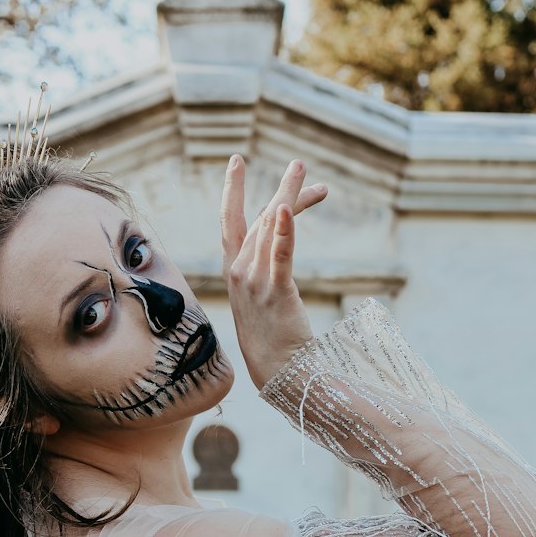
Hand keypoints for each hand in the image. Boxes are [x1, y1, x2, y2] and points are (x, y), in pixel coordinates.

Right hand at [220, 156, 327, 389]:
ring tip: (303, 171)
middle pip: (258, 219)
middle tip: (298, 162)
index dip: (232, 190)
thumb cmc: (273, 344)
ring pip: (270, 228)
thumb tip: (273, 262)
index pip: (232, 223)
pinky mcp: (276, 293)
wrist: (275, 375)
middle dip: (280, 189)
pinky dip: (283, 230)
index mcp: (234, 274)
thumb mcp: (262, 303)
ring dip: (289, 196)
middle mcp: (239, 273)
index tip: (237, 161)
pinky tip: (287, 208)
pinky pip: (280, 256)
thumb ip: (263, 277)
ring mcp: (255, 283)